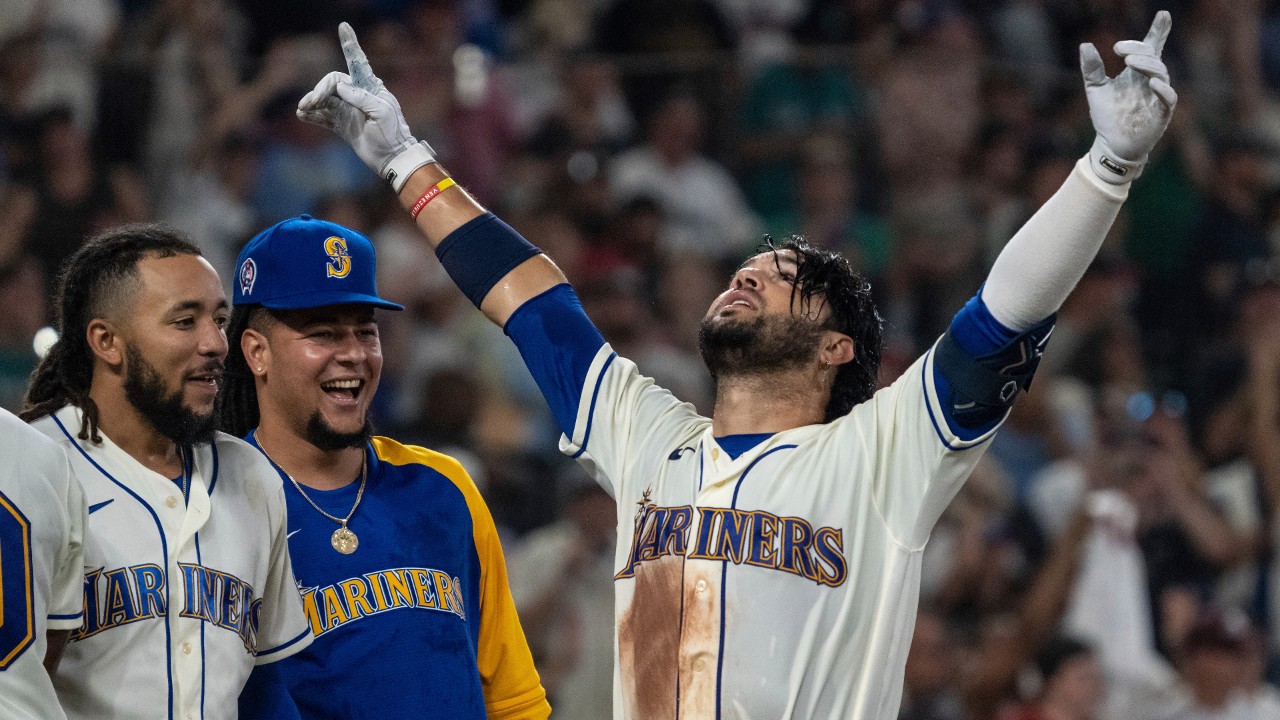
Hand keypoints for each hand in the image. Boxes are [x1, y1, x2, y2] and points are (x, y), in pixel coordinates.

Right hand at [296, 22, 435, 190]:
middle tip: (312, 102)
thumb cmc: (392, 133)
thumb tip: (340, 86)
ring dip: (312, 101)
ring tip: (303, 109)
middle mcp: (358, 95)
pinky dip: (313, 114)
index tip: (343, 26)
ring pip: (325, 99)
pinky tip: (302, 114)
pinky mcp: (343, 125)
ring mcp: (349, 110)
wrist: (392, 158)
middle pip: (333, 82)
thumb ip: (361, 97)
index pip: (358, 62)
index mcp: (371, 88)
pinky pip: (324, 116)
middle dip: (320, 89)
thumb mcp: (382, 113)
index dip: (350, 44)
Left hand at [1080, 11, 1177, 183]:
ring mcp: (1158, 96)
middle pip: (1153, 57)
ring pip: (1161, 74)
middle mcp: (1150, 81)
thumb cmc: (1107, 117)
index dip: (1159, 31)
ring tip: (1130, 61)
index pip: (1151, 48)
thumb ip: (1092, 68)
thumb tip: (1085, 44)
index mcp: (1138, 72)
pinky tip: (1152, 83)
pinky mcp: (1161, 114)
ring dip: (1147, 65)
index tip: (1163, 14)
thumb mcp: (1095, 89)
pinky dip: (1163, 89)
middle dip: (1140, 50)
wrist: (1110, 145)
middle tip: (1121, 50)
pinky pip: (1168, 98)